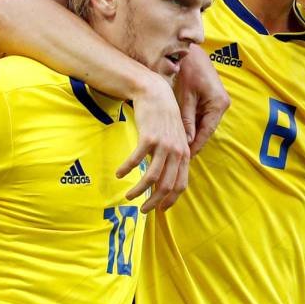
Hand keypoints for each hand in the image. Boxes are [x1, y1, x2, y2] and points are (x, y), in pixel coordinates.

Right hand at [120, 73, 189, 212]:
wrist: (156, 93)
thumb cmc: (164, 117)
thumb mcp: (175, 137)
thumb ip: (174, 156)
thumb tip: (167, 177)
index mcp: (184, 154)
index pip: (180, 185)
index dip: (170, 200)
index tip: (160, 209)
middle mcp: (177, 152)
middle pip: (166, 186)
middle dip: (153, 202)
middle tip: (143, 210)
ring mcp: (164, 145)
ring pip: (151, 177)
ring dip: (138, 190)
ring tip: (129, 196)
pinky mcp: (149, 138)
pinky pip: (137, 160)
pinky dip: (127, 169)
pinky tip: (119, 173)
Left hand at [175, 47, 229, 154]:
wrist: (189, 52)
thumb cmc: (187, 70)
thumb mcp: (185, 97)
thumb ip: (187, 119)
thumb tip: (187, 141)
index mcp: (218, 104)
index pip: (207, 131)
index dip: (196, 146)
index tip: (185, 158)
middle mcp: (221, 105)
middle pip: (206, 130)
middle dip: (193, 142)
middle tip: (178, 157)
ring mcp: (217, 102)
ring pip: (203, 124)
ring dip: (192, 134)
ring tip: (178, 148)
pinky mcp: (210, 100)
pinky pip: (201, 117)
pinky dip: (192, 124)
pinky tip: (181, 133)